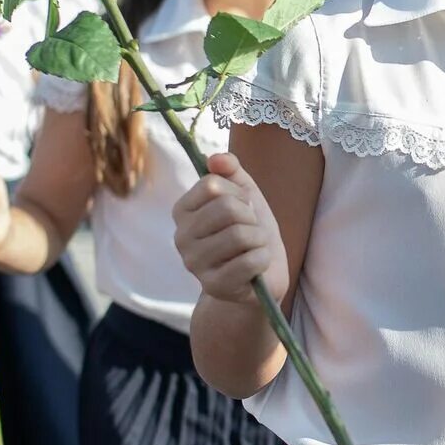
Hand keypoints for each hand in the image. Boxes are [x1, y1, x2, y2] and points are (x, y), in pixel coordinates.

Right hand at [171, 152, 287, 304]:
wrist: (262, 275)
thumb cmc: (250, 231)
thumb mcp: (245, 194)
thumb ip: (231, 170)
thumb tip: (215, 158)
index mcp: (183, 211)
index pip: (212, 184)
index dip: (238, 193)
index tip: (243, 207)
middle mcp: (181, 237)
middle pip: (227, 208)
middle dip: (251, 217)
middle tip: (251, 229)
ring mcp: (194, 264)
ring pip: (239, 235)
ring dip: (259, 239)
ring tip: (255, 246)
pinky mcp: (213, 286)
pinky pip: (249, 262)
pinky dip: (263, 259)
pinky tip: (257, 265)